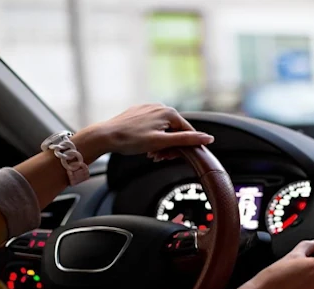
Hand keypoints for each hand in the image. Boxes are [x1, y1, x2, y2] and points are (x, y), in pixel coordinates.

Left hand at [71, 104, 214, 159]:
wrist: (105, 136)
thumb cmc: (131, 139)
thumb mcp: (162, 142)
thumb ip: (186, 140)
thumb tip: (207, 138)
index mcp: (169, 112)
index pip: (188, 132)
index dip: (184, 147)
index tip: (173, 157)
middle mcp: (160, 107)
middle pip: (175, 131)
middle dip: (170, 146)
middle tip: (159, 157)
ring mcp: (149, 109)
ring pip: (164, 130)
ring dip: (161, 144)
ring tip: (151, 154)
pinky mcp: (139, 113)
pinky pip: (153, 126)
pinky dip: (152, 138)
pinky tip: (145, 146)